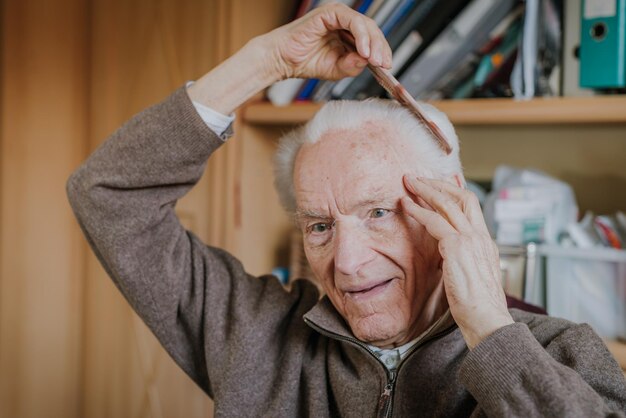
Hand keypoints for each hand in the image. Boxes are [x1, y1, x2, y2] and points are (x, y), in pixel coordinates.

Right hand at [263, 3, 391, 79]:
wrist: (283, 60)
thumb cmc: (306, 62)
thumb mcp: (337, 70)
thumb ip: (354, 66)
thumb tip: (369, 61)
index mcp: (348, 34)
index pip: (372, 40)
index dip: (382, 52)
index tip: (388, 67)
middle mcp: (345, 23)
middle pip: (372, 31)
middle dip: (381, 48)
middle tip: (384, 65)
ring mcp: (338, 16)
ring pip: (365, 25)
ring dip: (373, 43)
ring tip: (374, 60)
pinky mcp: (330, 13)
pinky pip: (352, 21)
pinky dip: (361, 36)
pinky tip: (363, 51)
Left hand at [401, 176, 513, 348]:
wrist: (488, 320)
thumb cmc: (478, 307)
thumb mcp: (472, 277)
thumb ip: (463, 261)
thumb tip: (449, 255)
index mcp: (486, 243)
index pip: (471, 207)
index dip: (454, 190)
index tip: (440, 182)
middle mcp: (481, 236)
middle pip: (462, 197)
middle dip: (438, 183)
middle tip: (418, 177)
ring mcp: (470, 240)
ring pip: (447, 203)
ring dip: (425, 190)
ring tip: (408, 183)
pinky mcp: (456, 247)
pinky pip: (434, 221)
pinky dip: (418, 210)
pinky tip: (406, 206)